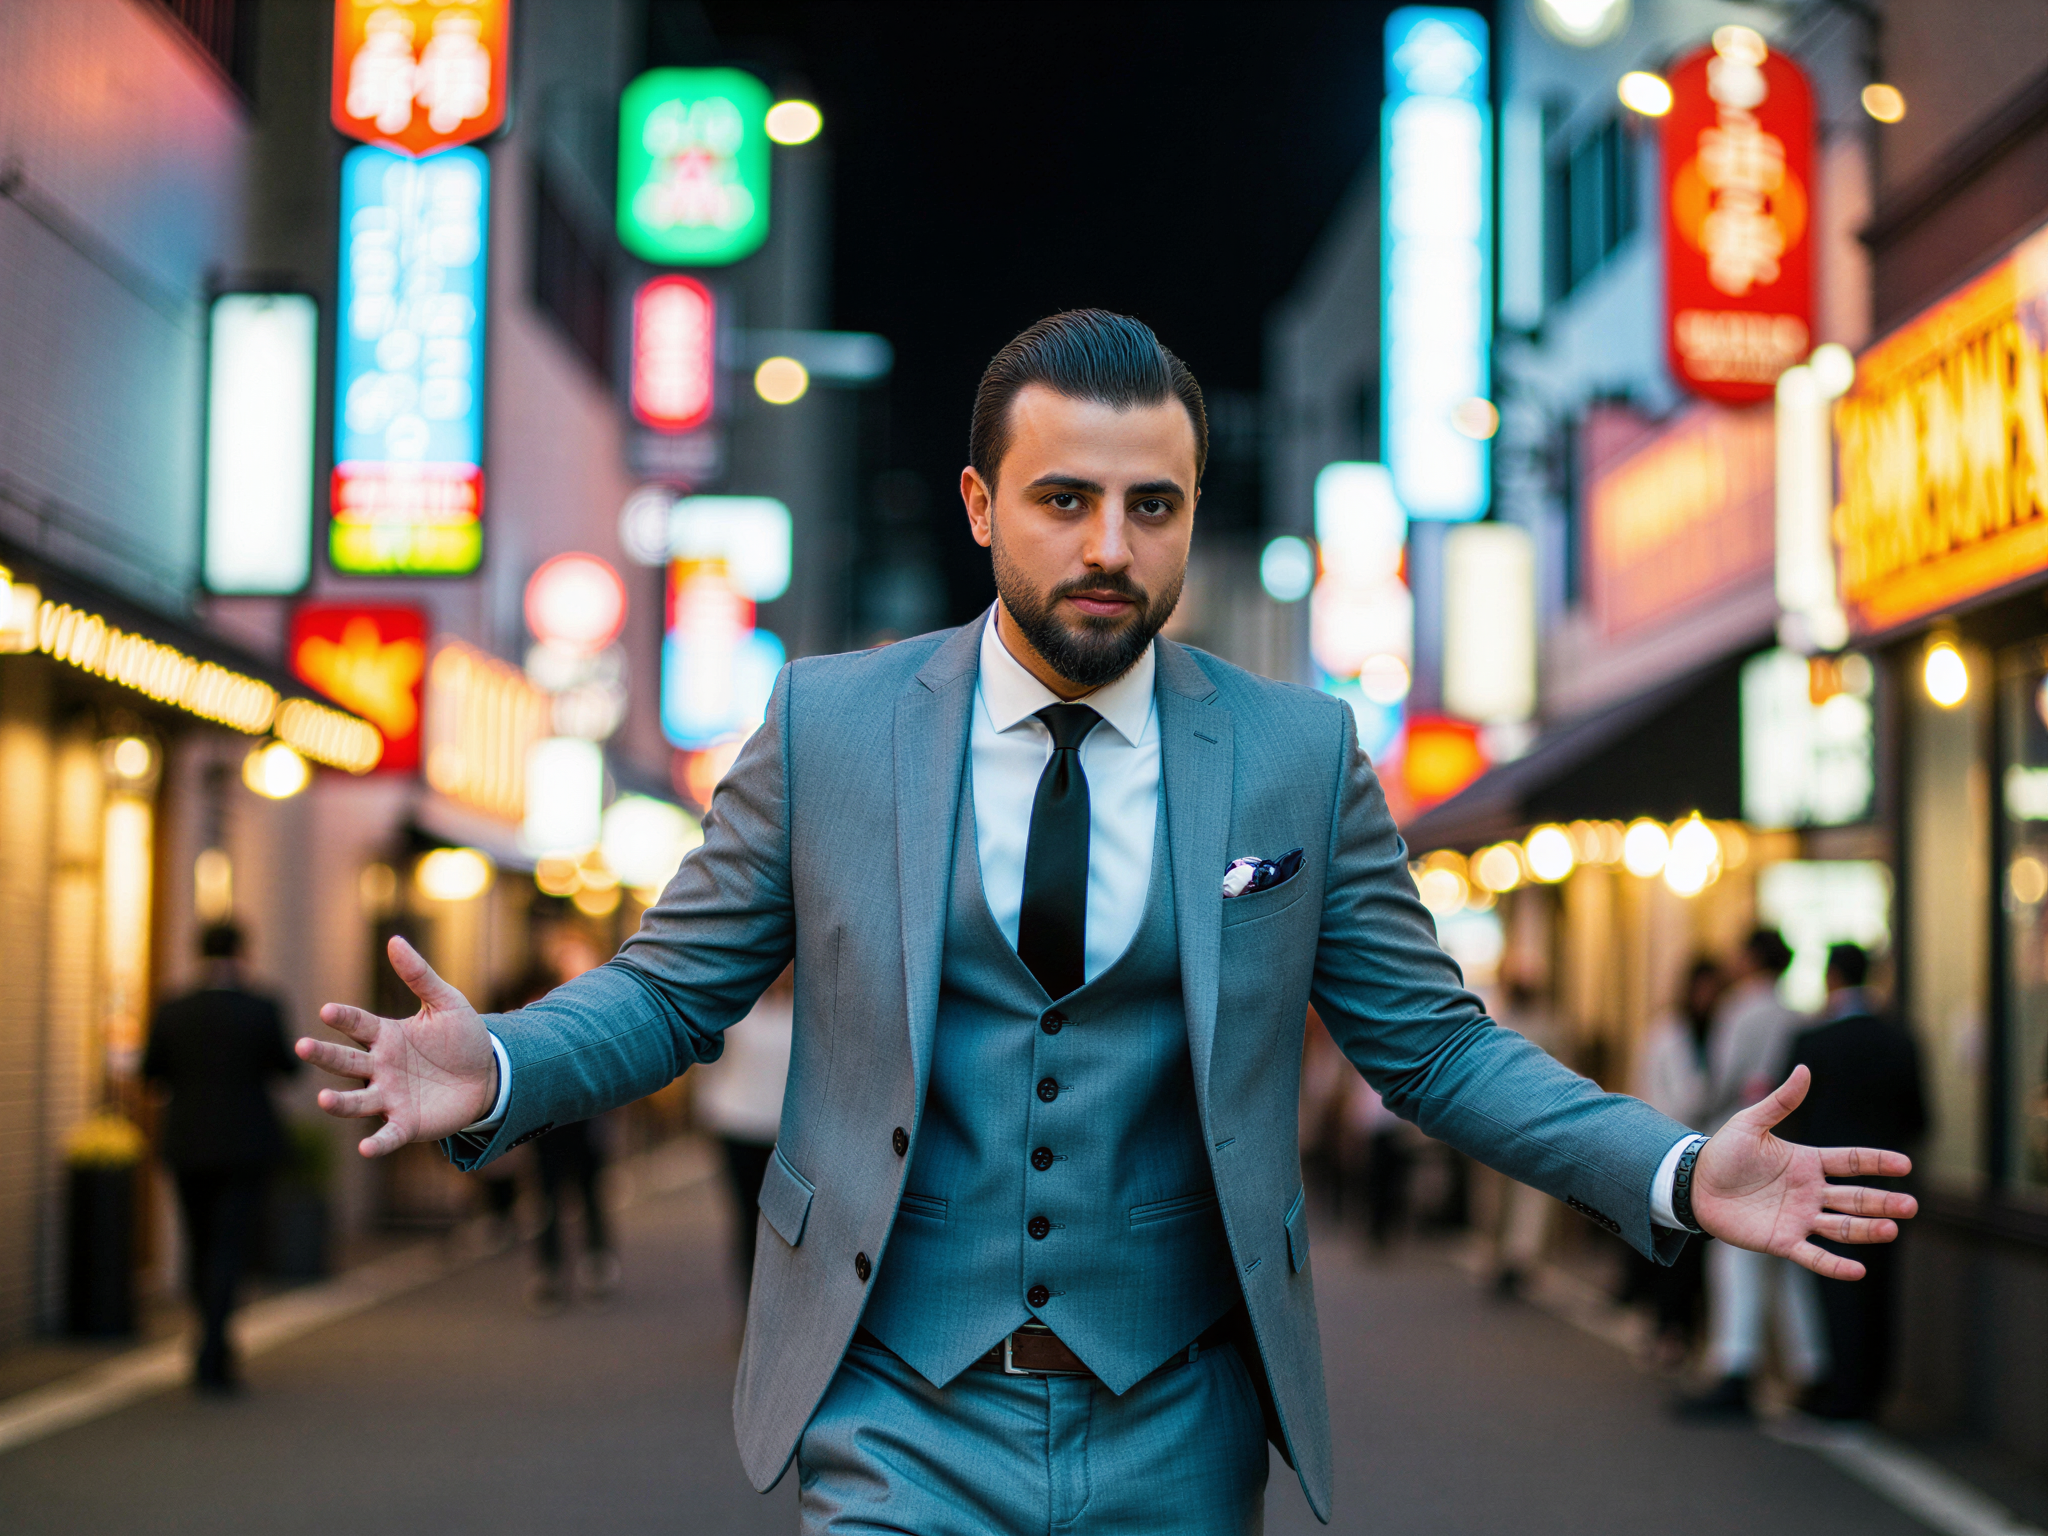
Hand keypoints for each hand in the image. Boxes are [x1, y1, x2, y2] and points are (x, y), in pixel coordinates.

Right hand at [297, 936, 496, 1157]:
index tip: (328, 1011)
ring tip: (322, 1100)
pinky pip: (387, 1134)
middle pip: (345, 1061)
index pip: (358, 1024)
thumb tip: (394, 940)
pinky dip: (376, 1143)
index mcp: (386, 1036)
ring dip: (340, 1102)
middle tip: (301, 1046)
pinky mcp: (406, 1123)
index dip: (343, 1018)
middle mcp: (380, 1067)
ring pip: (357, 1100)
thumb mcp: (446, 1002)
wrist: (489, 1075)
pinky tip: (365, 1149)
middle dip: (323, 1055)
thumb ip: (419, 975)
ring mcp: (390, 1096)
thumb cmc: (462, 1038)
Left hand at [1691, 1065, 1917, 1280]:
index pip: (1851, 1162)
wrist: (1693, 1184)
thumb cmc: (1724, 1152)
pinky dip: (1835, 1266)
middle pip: (1855, 1199)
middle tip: (1911, 1206)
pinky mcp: (1783, 1241)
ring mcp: (1800, 1218)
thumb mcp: (1751, 1123)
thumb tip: (1805, 1069)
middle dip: (1883, 1202)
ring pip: (1842, 1227)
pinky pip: (1813, 1255)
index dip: (1877, 1162)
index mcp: (1808, 1163)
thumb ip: (1780, 1102)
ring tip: (1892, 1229)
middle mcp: (1811, 1192)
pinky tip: (1857, 1271)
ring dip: (1867, 1230)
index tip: (1905, 1165)